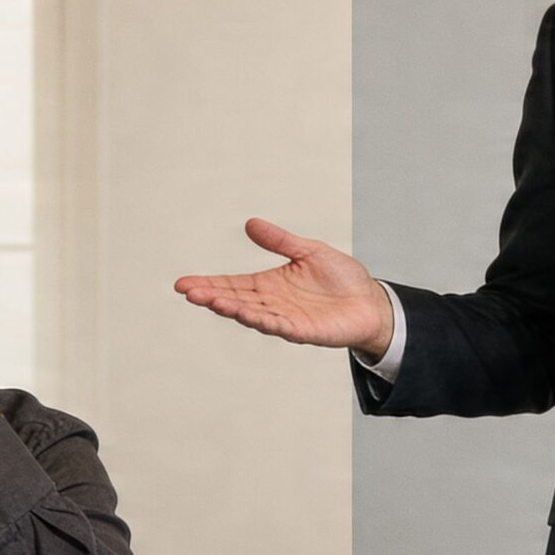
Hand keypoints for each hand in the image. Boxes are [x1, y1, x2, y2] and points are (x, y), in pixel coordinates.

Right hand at [173, 219, 394, 359]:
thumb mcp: (308, 250)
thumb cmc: (341, 279)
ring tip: (211, 301)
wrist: (370, 301)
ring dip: (232, 309)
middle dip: (211, 296)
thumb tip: (250, 223)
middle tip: (187, 292)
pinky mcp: (303, 331)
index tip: (183, 284)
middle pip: (235, 300)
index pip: (232, 284)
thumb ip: (280, 241)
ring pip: (252, 314)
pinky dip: (263, 320)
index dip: (208, 284)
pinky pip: (279, 326)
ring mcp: (285, 319)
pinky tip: (247, 314)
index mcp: (269, 285)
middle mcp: (272, 303)